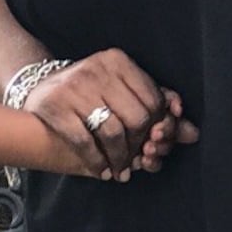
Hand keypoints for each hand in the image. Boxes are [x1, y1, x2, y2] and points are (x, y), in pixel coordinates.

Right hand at [27, 52, 198, 180]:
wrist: (38, 88)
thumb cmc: (90, 93)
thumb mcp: (122, 91)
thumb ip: (158, 109)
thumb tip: (192, 134)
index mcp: (118, 61)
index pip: (153, 101)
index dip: (157, 128)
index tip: (151, 143)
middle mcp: (96, 70)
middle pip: (136, 119)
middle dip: (139, 146)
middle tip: (136, 159)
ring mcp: (73, 88)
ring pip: (113, 133)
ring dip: (120, 159)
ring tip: (120, 169)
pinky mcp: (54, 108)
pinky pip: (85, 143)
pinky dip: (97, 162)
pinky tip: (102, 170)